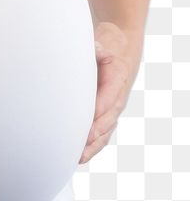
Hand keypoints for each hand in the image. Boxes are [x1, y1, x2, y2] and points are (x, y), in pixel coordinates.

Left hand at [78, 21, 136, 164]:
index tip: (90, 123)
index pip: (109, 98)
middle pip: (107, 120)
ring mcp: (112, 107)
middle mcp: (116, 98)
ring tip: (78, 158)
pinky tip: (80, 156)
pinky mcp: (106, 113)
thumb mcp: (105, 42)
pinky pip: (102, 132)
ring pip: (105, 131)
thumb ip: (100, 48)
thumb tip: (97, 50)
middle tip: (81, 147)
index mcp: (117, 80)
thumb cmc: (109, 46)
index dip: (100, 111)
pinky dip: (92, 144)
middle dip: (94, 135)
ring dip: (93, 145)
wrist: (121, 48)